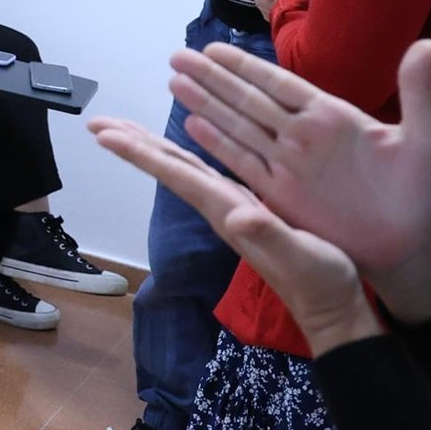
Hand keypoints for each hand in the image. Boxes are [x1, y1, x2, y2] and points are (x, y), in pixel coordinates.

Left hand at [88, 114, 380, 353]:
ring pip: (184, 169)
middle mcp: (221, 207)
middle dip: (133, 143)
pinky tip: (185, 148)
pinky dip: (189, 155)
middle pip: (169, 167)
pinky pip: (208, 174)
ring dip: (153, 148)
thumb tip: (237, 218)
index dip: (139, 152)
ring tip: (126, 129)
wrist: (332, 308)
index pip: (174, 174)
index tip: (103, 134)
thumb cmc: (319, 281)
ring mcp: (232, 209)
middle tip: (98, 121)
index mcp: (226, 210)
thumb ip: (269, 234)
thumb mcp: (299, 254)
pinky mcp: (248, 210)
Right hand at [164, 36, 430, 323]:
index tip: (214, 47)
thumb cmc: (423, 194)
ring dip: (207, 103)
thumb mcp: (426, 140)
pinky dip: (218, 143)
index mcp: (333, 116)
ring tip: (175, 80)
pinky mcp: (280, 193)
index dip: (246, 66)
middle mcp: (303, 135)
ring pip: (238, 125)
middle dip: (212, 77)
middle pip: (249, 99)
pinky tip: (193, 125)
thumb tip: (428, 43)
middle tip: (178, 55)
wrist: (410, 248)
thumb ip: (419, 92)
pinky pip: (243, 162)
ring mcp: (289, 164)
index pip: (280, 83)